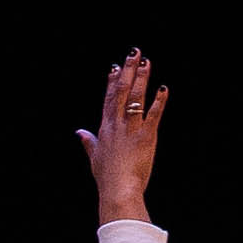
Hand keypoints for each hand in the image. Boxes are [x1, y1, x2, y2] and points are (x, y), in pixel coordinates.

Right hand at [79, 47, 167, 224]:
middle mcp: (117, 125)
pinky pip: (154, 115)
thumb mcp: (94, 157)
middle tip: (133, 53)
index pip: (108, 99)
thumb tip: (79, 132)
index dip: (112, 81)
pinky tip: (164, 88)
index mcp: (105, 129)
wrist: (118, 190)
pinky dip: (159, 101)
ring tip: (147, 62)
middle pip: (121, 92)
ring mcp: (131, 129)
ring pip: (136, 98)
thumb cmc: (107, 177)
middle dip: (128, 71)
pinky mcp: (146, 136)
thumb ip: (88, 142)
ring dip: (142, 79)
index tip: (116, 66)